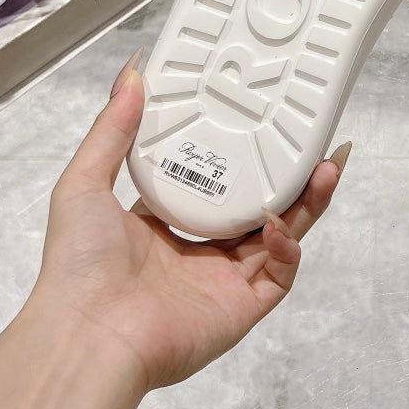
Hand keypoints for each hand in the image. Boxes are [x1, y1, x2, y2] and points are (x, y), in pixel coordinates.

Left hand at [30, 49, 347, 391]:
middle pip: (261, 207)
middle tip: (318, 142)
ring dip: (308, 202)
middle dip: (294, 176)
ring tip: (328, 167)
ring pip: (282, 235)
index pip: (216, 184)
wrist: (89, 337)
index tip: (265, 123)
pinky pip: (280, 273)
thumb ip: (111, 129)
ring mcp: (225, 282)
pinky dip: (286, 247)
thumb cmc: (80, 265)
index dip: (244, 155)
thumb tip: (132, 71)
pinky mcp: (243, 308)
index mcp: (165, 226)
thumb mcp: (85, 183)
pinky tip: (278, 226)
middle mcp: (199, 254)